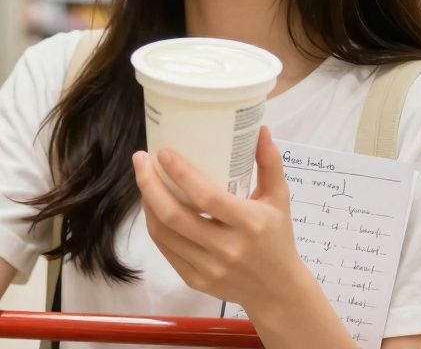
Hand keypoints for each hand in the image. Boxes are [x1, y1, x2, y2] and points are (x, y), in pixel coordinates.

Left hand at [132, 126, 311, 312]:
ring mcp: (208, 267)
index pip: (207, 197)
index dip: (181, 173)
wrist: (277, 291)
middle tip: (141, 159)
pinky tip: (152, 205)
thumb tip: (259, 128)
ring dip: (147, 202)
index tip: (163, 152)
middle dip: (149, 184)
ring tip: (144, 178)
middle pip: (174, 215)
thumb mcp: (280, 199)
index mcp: (250, 224)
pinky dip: (154, 224)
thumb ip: (270, 163)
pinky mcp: (195, 280)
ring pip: (163, 232)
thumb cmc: (277, 237)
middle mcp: (227, 248)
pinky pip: (165, 249)